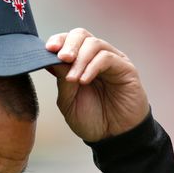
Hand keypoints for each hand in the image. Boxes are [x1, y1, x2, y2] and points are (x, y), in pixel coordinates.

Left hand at [45, 28, 149, 142]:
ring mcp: (112, 61)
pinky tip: (84, 81)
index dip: (57, 41)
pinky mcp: (125, 69)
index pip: (68, 41)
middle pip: (81, 35)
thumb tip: (50, 57)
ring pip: (94, 44)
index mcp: (80, 63)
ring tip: (73, 79)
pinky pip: (107, 58)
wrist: (113, 137)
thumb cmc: (92, 119)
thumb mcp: (68, 101)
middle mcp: (95, 58)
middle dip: (68, 45)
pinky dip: (92, 67)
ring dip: (79, 59)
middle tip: (62, 59)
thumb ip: (61, 79)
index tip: (48, 49)